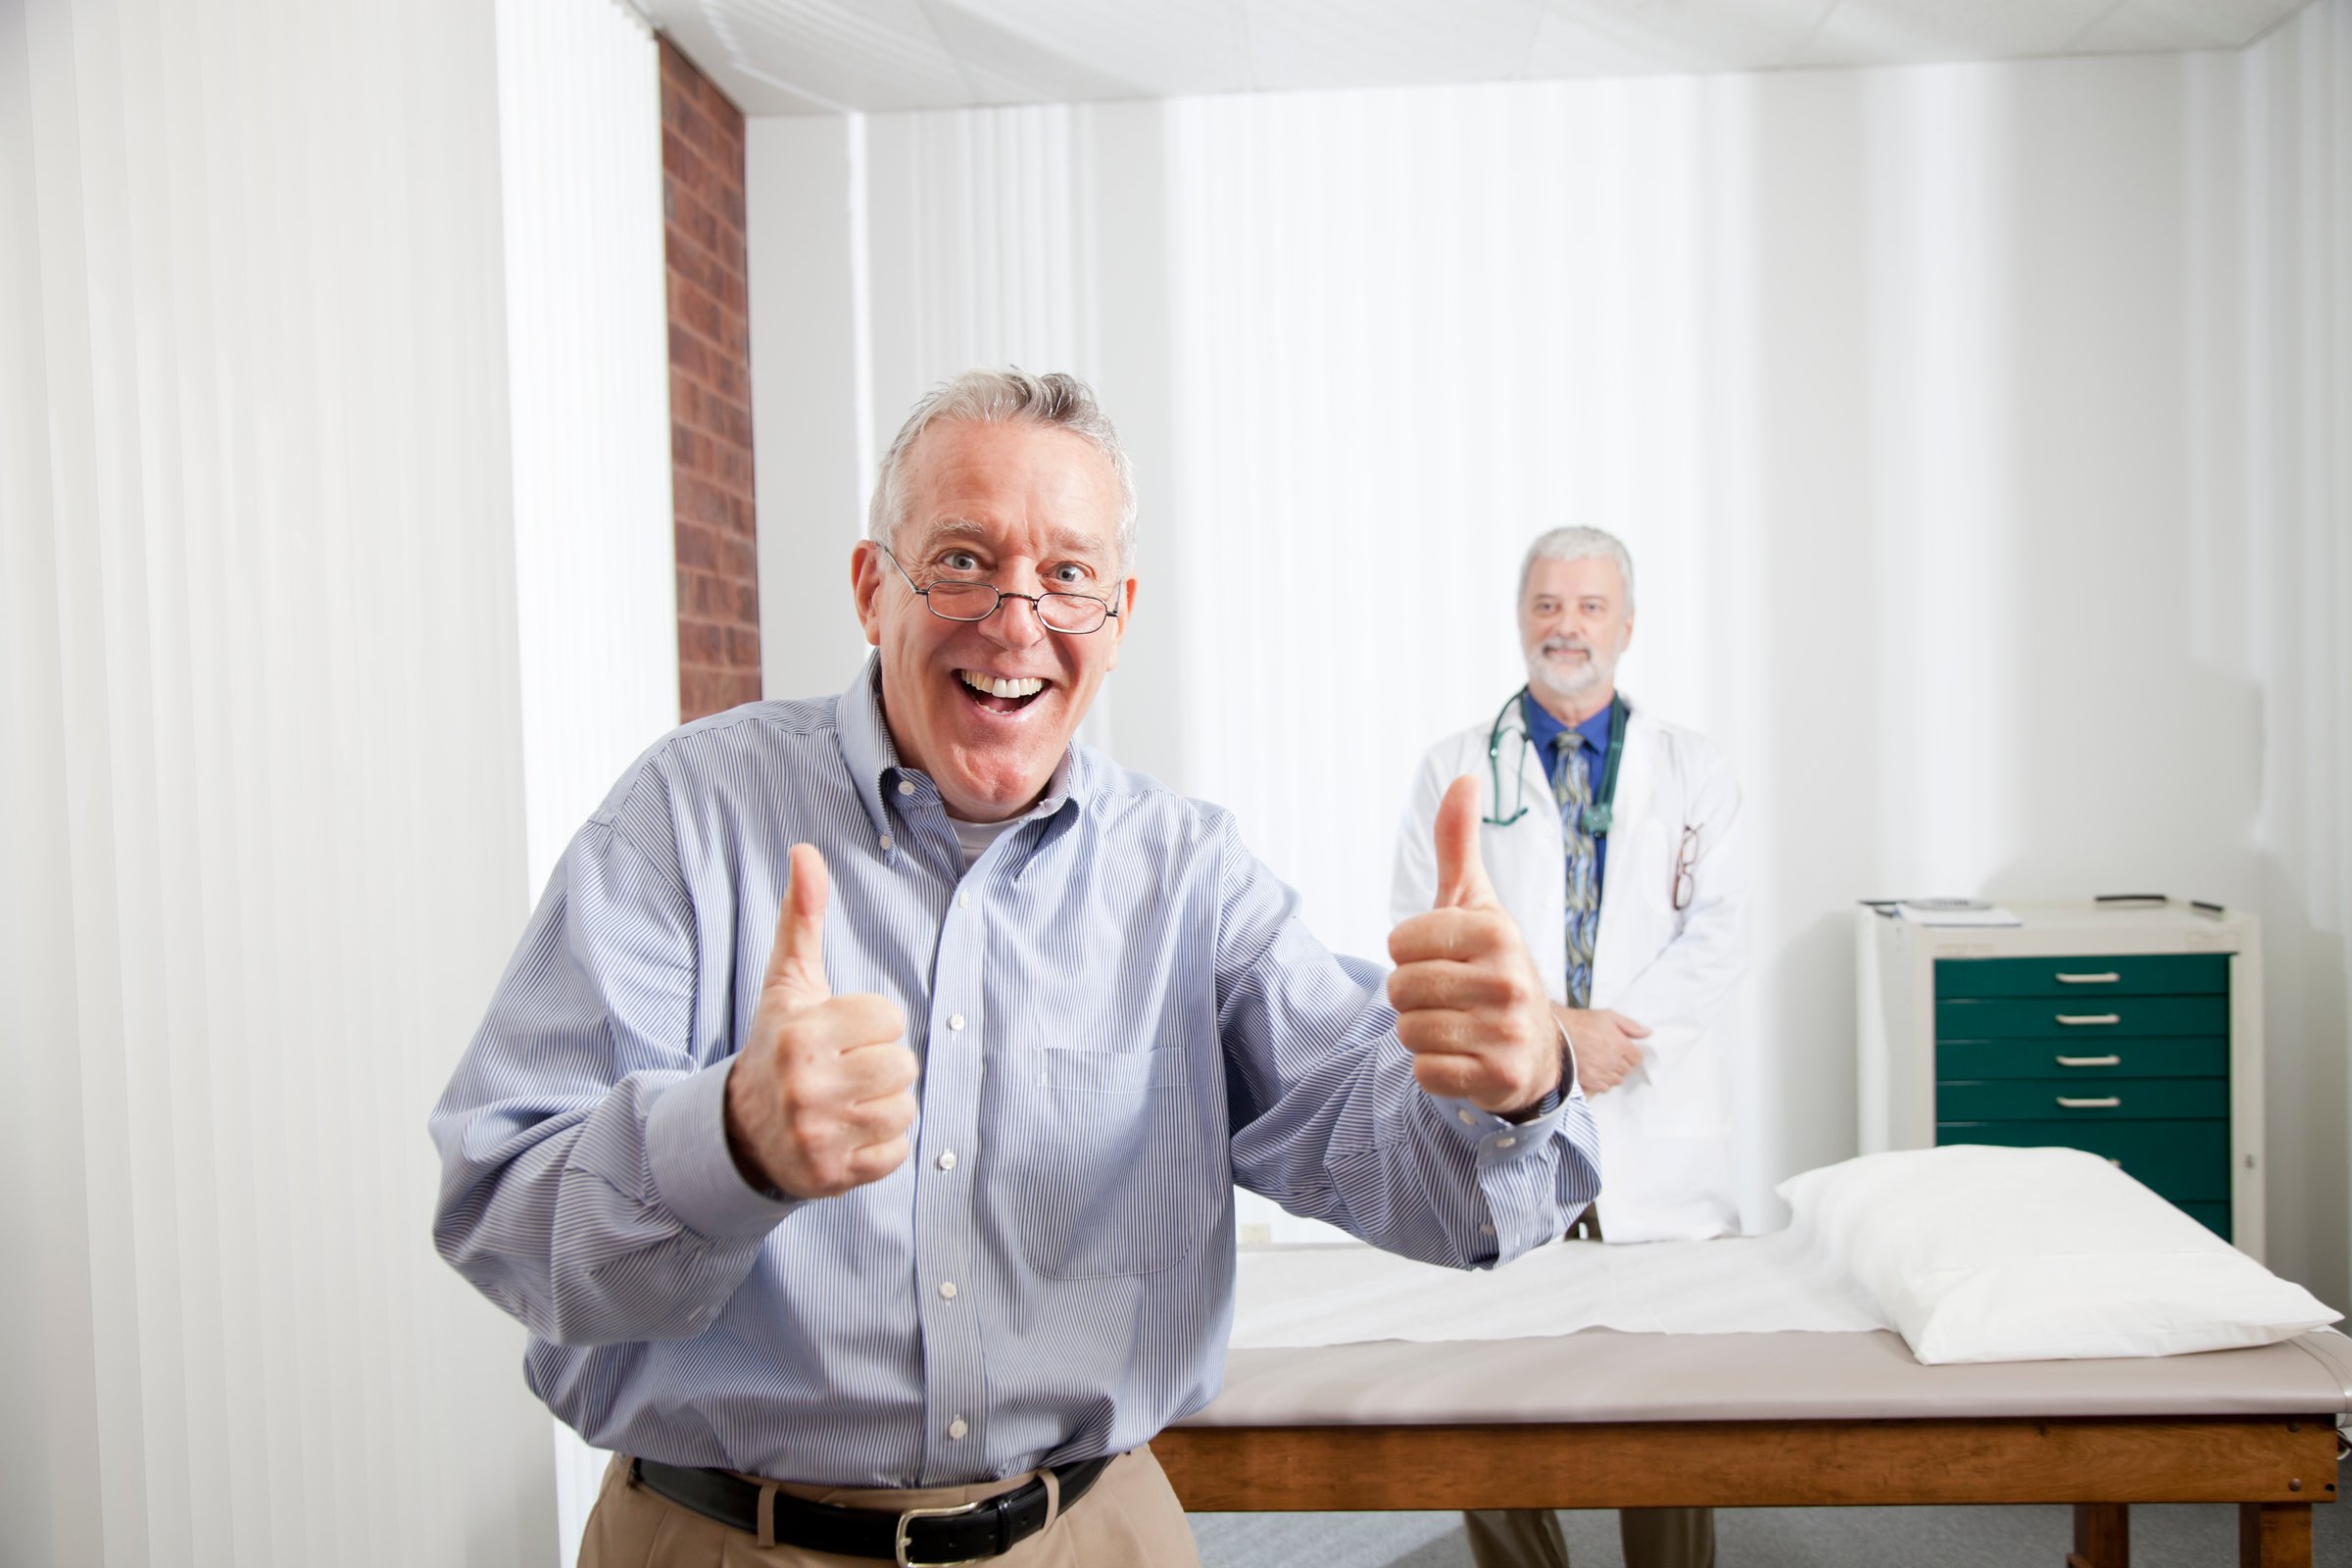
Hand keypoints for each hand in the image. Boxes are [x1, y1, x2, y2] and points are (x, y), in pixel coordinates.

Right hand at [723, 844, 917, 1199]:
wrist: (741, 1132)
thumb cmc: (778, 1044)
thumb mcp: (786, 982)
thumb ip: (802, 917)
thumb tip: (805, 851)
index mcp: (800, 1034)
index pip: (890, 1019)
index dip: (873, 1024)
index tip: (841, 1034)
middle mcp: (806, 1086)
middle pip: (903, 1065)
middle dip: (882, 1066)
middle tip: (845, 1071)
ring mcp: (817, 1136)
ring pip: (903, 1110)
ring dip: (883, 1107)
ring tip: (846, 1102)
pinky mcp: (831, 1176)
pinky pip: (894, 1154)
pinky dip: (878, 1147)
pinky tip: (846, 1135)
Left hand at [1386, 776, 1561, 1117]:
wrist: (1535, 1047)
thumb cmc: (1490, 965)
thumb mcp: (1475, 904)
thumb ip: (1459, 845)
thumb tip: (1465, 776)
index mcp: (1499, 931)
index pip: (1400, 942)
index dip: (1408, 952)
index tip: (1440, 957)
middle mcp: (1510, 981)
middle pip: (1401, 988)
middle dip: (1411, 995)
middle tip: (1446, 996)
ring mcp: (1508, 1033)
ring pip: (1409, 1031)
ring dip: (1419, 1031)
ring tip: (1454, 1024)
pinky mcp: (1498, 1078)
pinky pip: (1425, 1072)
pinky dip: (1432, 1067)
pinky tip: (1462, 1056)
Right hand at [1557, 1005, 1649, 1094]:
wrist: (1558, 1033)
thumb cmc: (1582, 1022)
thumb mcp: (1608, 1016)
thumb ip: (1630, 1026)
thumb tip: (1647, 1033)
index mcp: (1621, 1045)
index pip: (1638, 1058)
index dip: (1632, 1054)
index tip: (1625, 1050)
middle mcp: (1613, 1061)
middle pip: (1628, 1070)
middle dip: (1623, 1063)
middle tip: (1612, 1055)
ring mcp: (1601, 1072)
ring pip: (1617, 1080)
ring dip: (1614, 1073)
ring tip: (1603, 1063)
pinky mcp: (1590, 1081)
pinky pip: (1605, 1087)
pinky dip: (1603, 1081)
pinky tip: (1596, 1071)